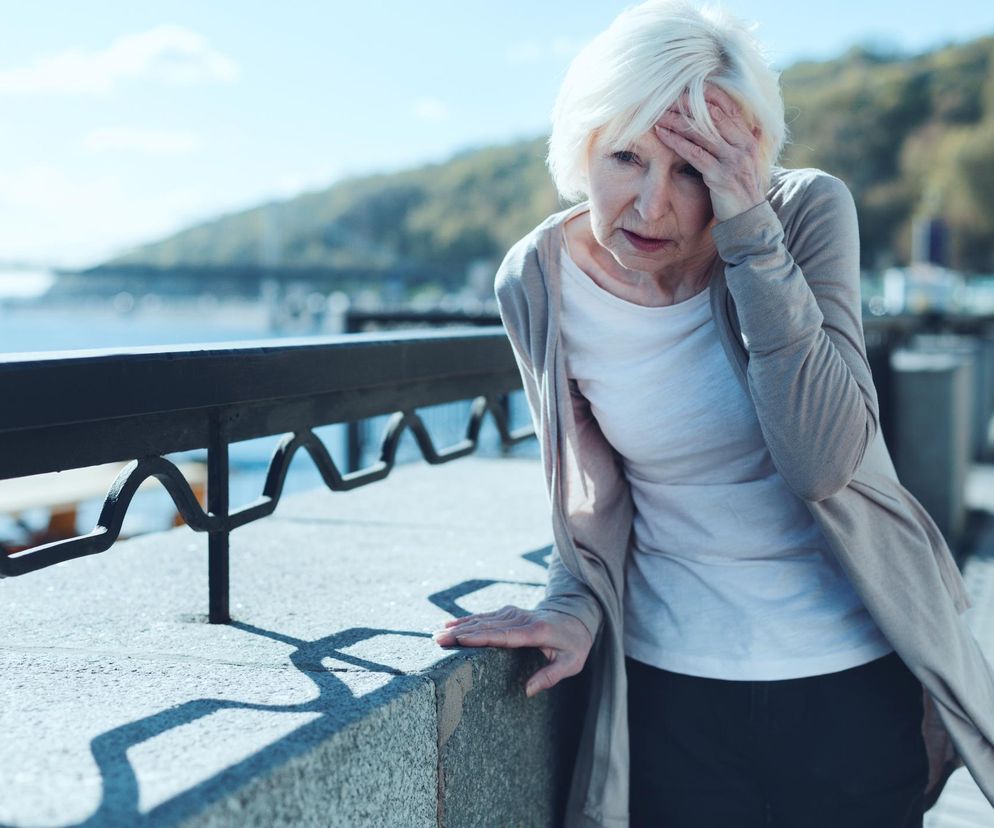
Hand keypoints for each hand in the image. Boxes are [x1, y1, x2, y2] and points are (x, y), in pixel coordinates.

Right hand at [432, 605, 592, 697]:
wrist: (577, 615)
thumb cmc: (574, 643)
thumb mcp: (572, 663)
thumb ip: (550, 676)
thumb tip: (528, 691)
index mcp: (535, 632)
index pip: (503, 635)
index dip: (480, 637)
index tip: (460, 640)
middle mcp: (521, 619)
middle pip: (486, 626)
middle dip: (461, 633)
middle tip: (438, 641)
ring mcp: (513, 613)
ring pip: (482, 620)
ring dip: (459, 626)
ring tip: (437, 635)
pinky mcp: (508, 612)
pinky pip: (485, 616)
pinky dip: (467, 620)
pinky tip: (450, 624)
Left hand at [654, 84, 765, 221]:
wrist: (748, 220)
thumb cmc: (740, 191)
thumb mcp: (744, 163)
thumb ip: (742, 143)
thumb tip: (745, 126)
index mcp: (748, 138)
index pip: (728, 106)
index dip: (707, 94)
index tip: (685, 88)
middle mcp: (743, 145)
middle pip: (712, 115)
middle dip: (688, 104)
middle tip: (666, 97)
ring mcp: (733, 160)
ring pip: (702, 132)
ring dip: (677, 120)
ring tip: (658, 113)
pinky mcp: (721, 176)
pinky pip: (695, 153)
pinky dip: (676, 142)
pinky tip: (661, 134)